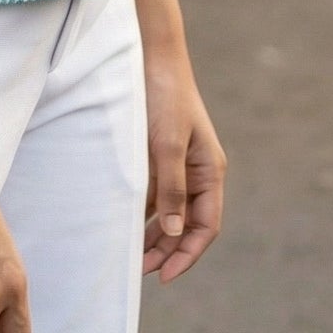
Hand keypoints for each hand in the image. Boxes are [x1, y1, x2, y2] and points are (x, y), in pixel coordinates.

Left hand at [140, 27, 225, 283]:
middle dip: (168, 250)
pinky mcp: (157, 157)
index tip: (165, 275)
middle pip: (187, 224)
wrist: (153, 56)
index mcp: (209, 171)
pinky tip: (124, 226)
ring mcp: (177, 166)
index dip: (188, 254)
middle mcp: (196, 173)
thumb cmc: (164, 97)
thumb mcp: (168, 143)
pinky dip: (142, 213)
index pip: (206, 226)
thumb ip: (171, 188)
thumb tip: (176, 232)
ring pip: (169, 213)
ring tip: (132, 257)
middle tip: (141, 271)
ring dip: (155, 236)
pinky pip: (153, 195)